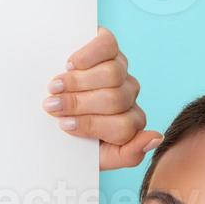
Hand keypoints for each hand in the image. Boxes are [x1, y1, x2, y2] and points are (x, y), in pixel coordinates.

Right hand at [42, 26, 161, 171]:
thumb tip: (156, 137)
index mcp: (130, 124)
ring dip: (77, 82)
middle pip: (114, 99)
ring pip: (112, 74)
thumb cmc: (71, 138)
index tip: (63, 126)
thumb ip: (128, 155)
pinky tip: (70, 65)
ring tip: (54, 88)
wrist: (48, 116)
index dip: (90, 126)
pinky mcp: (110, 46)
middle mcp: (129, 95)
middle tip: (52, 106)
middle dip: (79, 104)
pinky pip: (107, 46)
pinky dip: (87, 56)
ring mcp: (121, 69)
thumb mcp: (97, 157)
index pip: (122, 128)